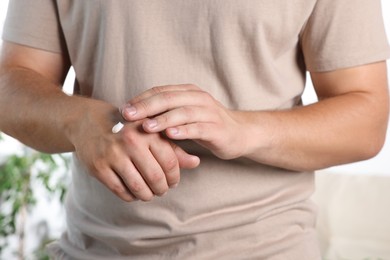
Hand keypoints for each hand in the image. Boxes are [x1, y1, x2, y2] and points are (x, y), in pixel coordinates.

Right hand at [70, 99, 199, 201]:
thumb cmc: (128, 128)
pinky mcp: (98, 168)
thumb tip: (196, 162)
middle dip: (162, 188)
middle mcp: (130, 142)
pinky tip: (134, 192)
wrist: (89, 122)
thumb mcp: (151, 133)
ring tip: (150, 193)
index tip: (174, 181)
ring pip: (138, 187)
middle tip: (163, 189)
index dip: (175, 176)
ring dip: (148, 195)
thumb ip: (174, 148)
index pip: (170, 162)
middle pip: (156, 177)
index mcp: (147, 131)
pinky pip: (120, 190)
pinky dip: (131, 196)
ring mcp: (112, 155)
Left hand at [121, 84, 246, 159]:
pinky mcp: (217, 128)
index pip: (160, 91)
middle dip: (146, 107)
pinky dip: (184, 130)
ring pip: (183, 112)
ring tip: (146, 127)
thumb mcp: (184, 116)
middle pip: (169, 98)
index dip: (140, 99)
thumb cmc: (205, 125)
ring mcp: (209, 112)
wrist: (240, 133)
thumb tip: (134, 119)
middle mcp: (198, 98)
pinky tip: (171, 135)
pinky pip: (199, 128)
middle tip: (128, 116)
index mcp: (188, 92)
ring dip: (163, 119)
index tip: (123, 110)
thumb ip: (164, 114)